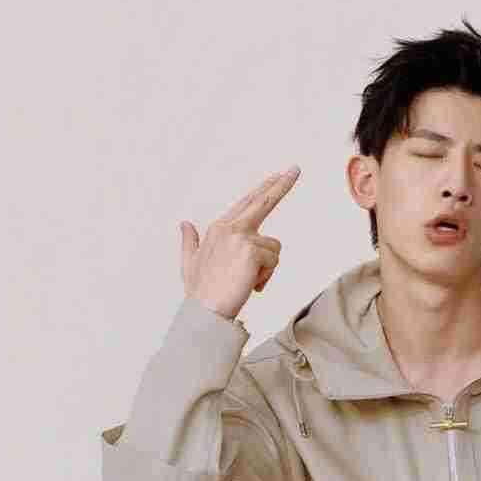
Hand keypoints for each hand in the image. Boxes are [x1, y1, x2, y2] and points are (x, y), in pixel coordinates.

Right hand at [180, 166, 301, 320]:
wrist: (204, 312)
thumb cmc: (199, 292)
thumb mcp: (189, 264)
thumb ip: (189, 242)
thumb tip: (184, 223)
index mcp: (218, 228)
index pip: (247, 203)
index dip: (265, 189)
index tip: (279, 175)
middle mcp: (229, 227)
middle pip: (262, 201)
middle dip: (281, 184)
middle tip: (296, 168)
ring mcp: (240, 236)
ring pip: (274, 248)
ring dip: (267, 269)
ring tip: (248, 282)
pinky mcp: (251, 250)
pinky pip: (273, 262)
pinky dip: (266, 277)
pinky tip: (251, 285)